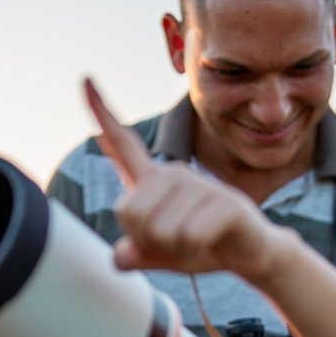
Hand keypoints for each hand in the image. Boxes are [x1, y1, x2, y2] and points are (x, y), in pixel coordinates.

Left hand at [85, 79, 288, 280]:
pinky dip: (194, 251)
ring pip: (159, 229)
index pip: (122, 143)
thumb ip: (136, 255)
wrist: (249, 253)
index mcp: (153, 180)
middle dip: (145, 240)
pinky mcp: (225, 201)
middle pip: (129, 212)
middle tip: (173, 242)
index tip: (86, 79)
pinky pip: (189, 236)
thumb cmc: (201, 247)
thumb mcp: (161, 255)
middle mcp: (173, 172)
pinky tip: (211, 242)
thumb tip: (120, 257)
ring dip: (173, 249)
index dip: (100, 113)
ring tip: (194, 242)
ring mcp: (201, 183)